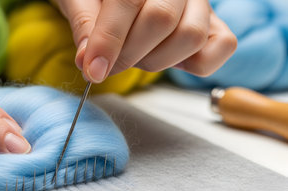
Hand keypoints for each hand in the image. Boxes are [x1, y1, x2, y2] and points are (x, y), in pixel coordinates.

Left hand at [54, 0, 237, 82]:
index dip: (109, 41)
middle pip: (161, 20)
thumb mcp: (81, 1)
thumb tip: (88, 59)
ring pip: (190, 36)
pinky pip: (222, 46)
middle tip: (107, 65)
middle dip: (128, 55)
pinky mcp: (215, 24)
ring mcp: (200, 3)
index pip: (127, 2)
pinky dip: (196, 64)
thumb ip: (85, 24)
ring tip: (136, 56)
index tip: (93, 69)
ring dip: (156, 60)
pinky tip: (167, 58)